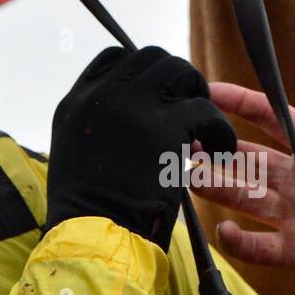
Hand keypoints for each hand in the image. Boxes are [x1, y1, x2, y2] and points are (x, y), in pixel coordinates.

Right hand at [47, 45, 236, 250]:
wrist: (92, 236)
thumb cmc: (87, 211)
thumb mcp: (73, 153)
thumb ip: (95, 125)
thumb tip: (121, 115)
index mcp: (77, 100)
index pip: (115, 59)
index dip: (142, 73)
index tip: (158, 96)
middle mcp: (102, 94)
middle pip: (152, 58)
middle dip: (177, 80)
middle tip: (188, 110)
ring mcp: (133, 105)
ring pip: (180, 73)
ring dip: (198, 97)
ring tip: (205, 128)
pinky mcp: (164, 127)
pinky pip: (206, 110)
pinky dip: (219, 130)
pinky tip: (220, 151)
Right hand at [193, 81, 294, 294]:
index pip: (274, 120)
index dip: (242, 103)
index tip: (210, 90)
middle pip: (248, 158)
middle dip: (215, 148)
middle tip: (185, 140)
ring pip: (243, 195)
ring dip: (215, 186)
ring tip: (189, 178)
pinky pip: (258, 245)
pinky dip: (237, 240)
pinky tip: (224, 230)